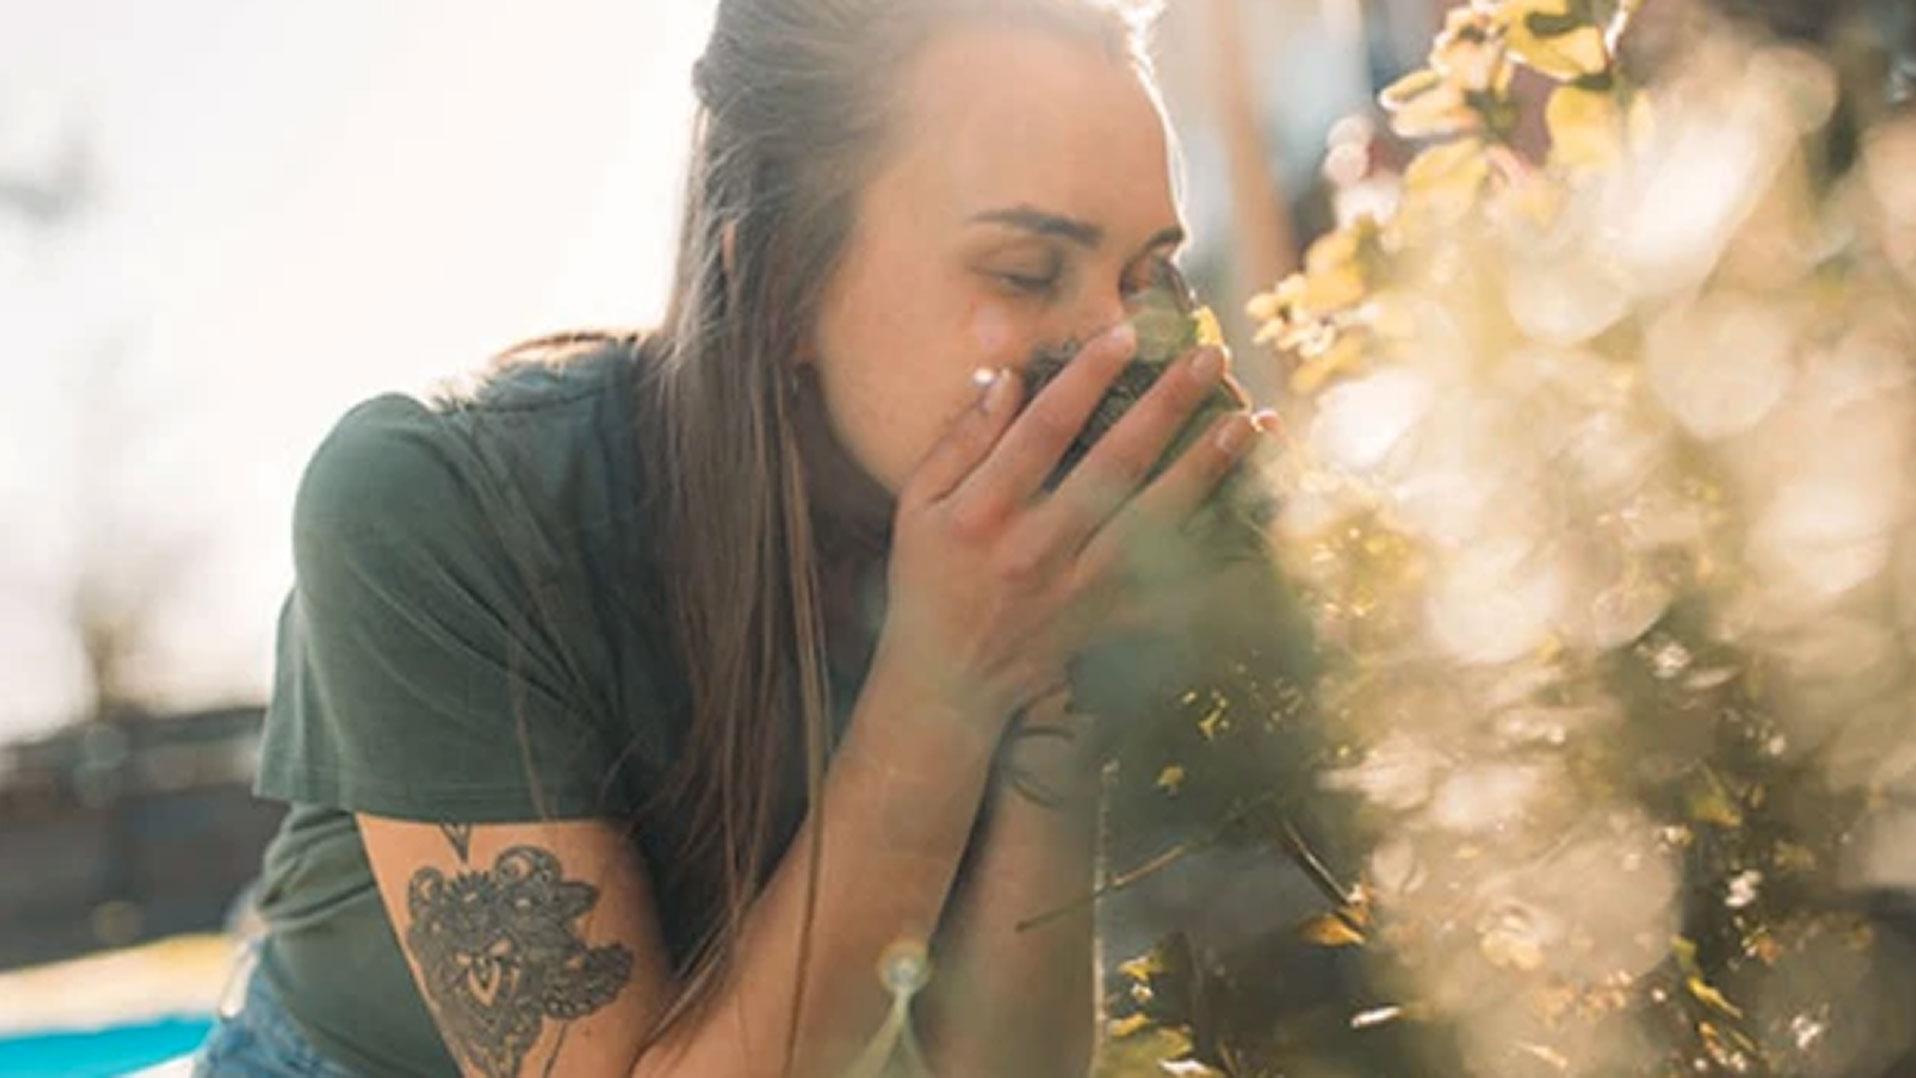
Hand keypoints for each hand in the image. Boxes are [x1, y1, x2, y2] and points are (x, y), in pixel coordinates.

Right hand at [870, 319, 1274, 733]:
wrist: (947, 683)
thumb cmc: (927, 579)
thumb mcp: (918, 505)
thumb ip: (960, 441)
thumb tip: (1006, 377)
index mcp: (985, 513)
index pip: (1043, 431)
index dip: (1086, 378)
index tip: (1126, 333)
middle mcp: (1035, 549)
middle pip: (1113, 467)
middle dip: (1167, 408)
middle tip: (1212, 358)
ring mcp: (1076, 589)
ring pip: (1153, 521)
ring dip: (1206, 470)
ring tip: (1249, 422)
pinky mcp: (1105, 621)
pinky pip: (1171, 591)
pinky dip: (1216, 562)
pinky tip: (1256, 523)